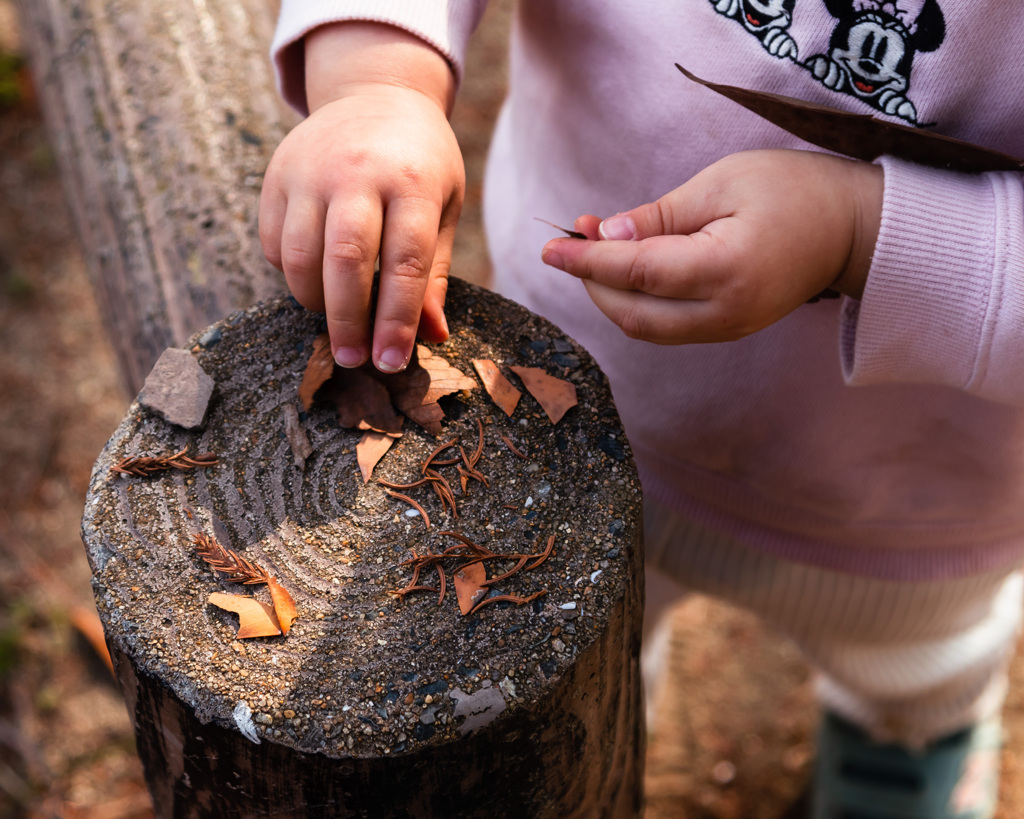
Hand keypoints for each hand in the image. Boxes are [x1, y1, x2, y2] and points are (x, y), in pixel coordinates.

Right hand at [259, 23, 464, 371]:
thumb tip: (432, 337)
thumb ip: (432, 273)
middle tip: (354, 360)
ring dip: (316, 302)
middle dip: (348, 320)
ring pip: (299, 255)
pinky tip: (315, 283)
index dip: (397, 318)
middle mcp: (357, 171)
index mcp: (412, 180)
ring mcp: (310, 170)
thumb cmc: (420, 165)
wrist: (376, 95)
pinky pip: (275, 243)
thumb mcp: (443, 208)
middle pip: (345, 259)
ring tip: (338, 323)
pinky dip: (292, 276)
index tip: (392, 361)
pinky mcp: (276, 176)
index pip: (404, 261)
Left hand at [540, 149, 882, 344]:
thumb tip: (606, 235)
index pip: (636, 273)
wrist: (851, 228)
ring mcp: (728, 328)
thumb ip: (660, 217)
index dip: (587, 261)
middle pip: (632, 314)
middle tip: (571, 239)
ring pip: (646, 328)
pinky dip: (635, 303)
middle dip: (591, 282)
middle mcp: (725, 312)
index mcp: (726, 268)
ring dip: (609, 295)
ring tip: (593, 250)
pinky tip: (625, 270)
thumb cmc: (792, 189)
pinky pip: (666, 327)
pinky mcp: (728, 330)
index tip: (550, 247)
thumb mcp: (722, 183)